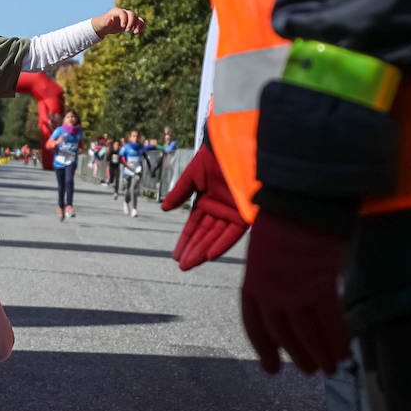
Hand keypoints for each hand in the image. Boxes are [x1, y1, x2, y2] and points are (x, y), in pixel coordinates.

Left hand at [93, 7, 144, 36]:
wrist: (105, 25)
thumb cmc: (104, 23)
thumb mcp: (104, 23)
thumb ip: (107, 21)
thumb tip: (110, 20)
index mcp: (117, 11)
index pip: (123, 13)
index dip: (124, 19)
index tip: (122, 27)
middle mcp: (124, 13)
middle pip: (132, 14)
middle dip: (131, 23)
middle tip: (127, 31)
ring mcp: (129, 17)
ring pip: (138, 18)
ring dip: (139, 25)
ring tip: (136, 32)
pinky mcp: (131, 22)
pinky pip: (139, 23)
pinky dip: (141, 27)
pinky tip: (138, 32)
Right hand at [161, 143, 247, 269]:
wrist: (237, 145)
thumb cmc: (215, 156)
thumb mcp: (193, 175)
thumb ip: (180, 193)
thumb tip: (164, 208)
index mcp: (208, 200)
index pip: (195, 225)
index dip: (186, 240)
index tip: (176, 254)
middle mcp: (221, 209)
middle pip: (205, 234)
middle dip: (193, 250)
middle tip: (182, 265)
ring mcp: (233, 212)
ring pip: (216, 237)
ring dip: (203, 250)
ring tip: (190, 264)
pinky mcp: (246, 214)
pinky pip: (233, 234)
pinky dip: (222, 244)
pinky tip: (209, 255)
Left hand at [241, 210, 351, 374]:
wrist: (300, 202)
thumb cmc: (286, 220)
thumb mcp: (267, 252)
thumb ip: (273, 277)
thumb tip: (287, 299)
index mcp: (252, 282)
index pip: (254, 324)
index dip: (264, 347)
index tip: (271, 368)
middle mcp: (270, 291)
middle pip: (282, 333)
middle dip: (296, 354)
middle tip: (308, 370)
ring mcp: (294, 290)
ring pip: (306, 332)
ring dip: (319, 353)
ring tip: (329, 369)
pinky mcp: (319, 286)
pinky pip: (330, 321)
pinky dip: (338, 338)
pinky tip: (346, 352)